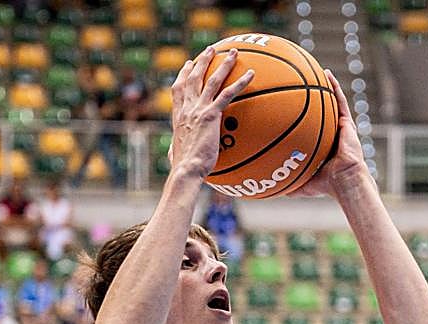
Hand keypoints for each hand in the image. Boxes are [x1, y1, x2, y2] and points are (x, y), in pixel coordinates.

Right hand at [168, 46, 254, 178]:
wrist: (186, 169)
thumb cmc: (183, 168)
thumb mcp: (177, 154)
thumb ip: (178, 149)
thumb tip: (176, 156)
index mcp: (179, 116)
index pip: (179, 89)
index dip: (184, 74)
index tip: (189, 64)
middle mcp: (187, 108)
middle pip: (194, 77)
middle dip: (202, 61)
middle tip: (210, 49)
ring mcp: (198, 110)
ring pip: (211, 80)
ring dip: (223, 64)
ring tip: (233, 53)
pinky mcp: (210, 115)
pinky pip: (228, 94)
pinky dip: (240, 82)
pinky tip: (251, 75)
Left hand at [289, 70, 368, 197]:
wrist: (344, 182)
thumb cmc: (326, 185)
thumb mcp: (301, 183)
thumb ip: (287, 183)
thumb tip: (269, 189)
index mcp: (320, 144)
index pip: (307, 126)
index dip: (300, 116)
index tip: (287, 105)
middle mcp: (330, 133)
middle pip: (318, 110)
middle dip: (310, 97)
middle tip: (297, 82)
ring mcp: (339, 127)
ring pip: (330, 102)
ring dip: (323, 86)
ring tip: (313, 70)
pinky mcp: (347, 124)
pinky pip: (340, 101)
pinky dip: (334, 87)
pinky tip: (327, 74)